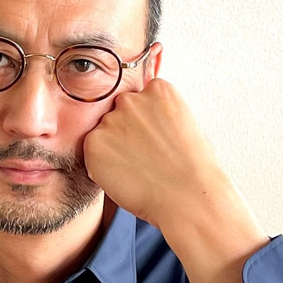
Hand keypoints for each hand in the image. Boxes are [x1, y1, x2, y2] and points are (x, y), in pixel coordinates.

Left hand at [84, 78, 268, 282]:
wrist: (192, 204)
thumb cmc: (191, 173)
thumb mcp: (178, 127)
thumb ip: (155, 107)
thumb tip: (148, 77)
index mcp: (161, 91)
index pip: (133, 95)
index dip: (138, 127)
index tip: (149, 146)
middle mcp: (134, 99)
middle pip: (112, 113)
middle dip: (122, 137)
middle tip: (146, 163)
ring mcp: (114, 122)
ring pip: (100, 134)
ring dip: (111, 152)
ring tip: (139, 171)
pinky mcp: (96, 145)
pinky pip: (90, 154)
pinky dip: (102, 168)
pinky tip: (127, 178)